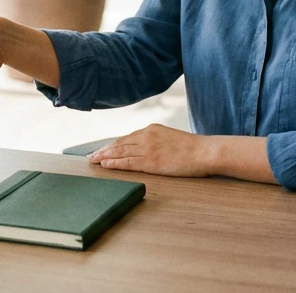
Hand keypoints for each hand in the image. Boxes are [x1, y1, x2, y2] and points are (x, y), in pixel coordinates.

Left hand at [87, 124, 211, 177]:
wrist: (204, 151)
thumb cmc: (192, 148)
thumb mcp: (171, 138)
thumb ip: (157, 141)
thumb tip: (148, 148)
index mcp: (151, 129)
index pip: (127, 138)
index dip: (113, 144)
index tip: (103, 149)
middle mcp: (146, 136)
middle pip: (119, 143)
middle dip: (104, 150)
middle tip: (91, 156)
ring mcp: (147, 149)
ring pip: (120, 152)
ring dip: (104, 156)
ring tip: (93, 160)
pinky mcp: (150, 161)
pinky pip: (127, 162)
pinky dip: (114, 163)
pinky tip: (105, 165)